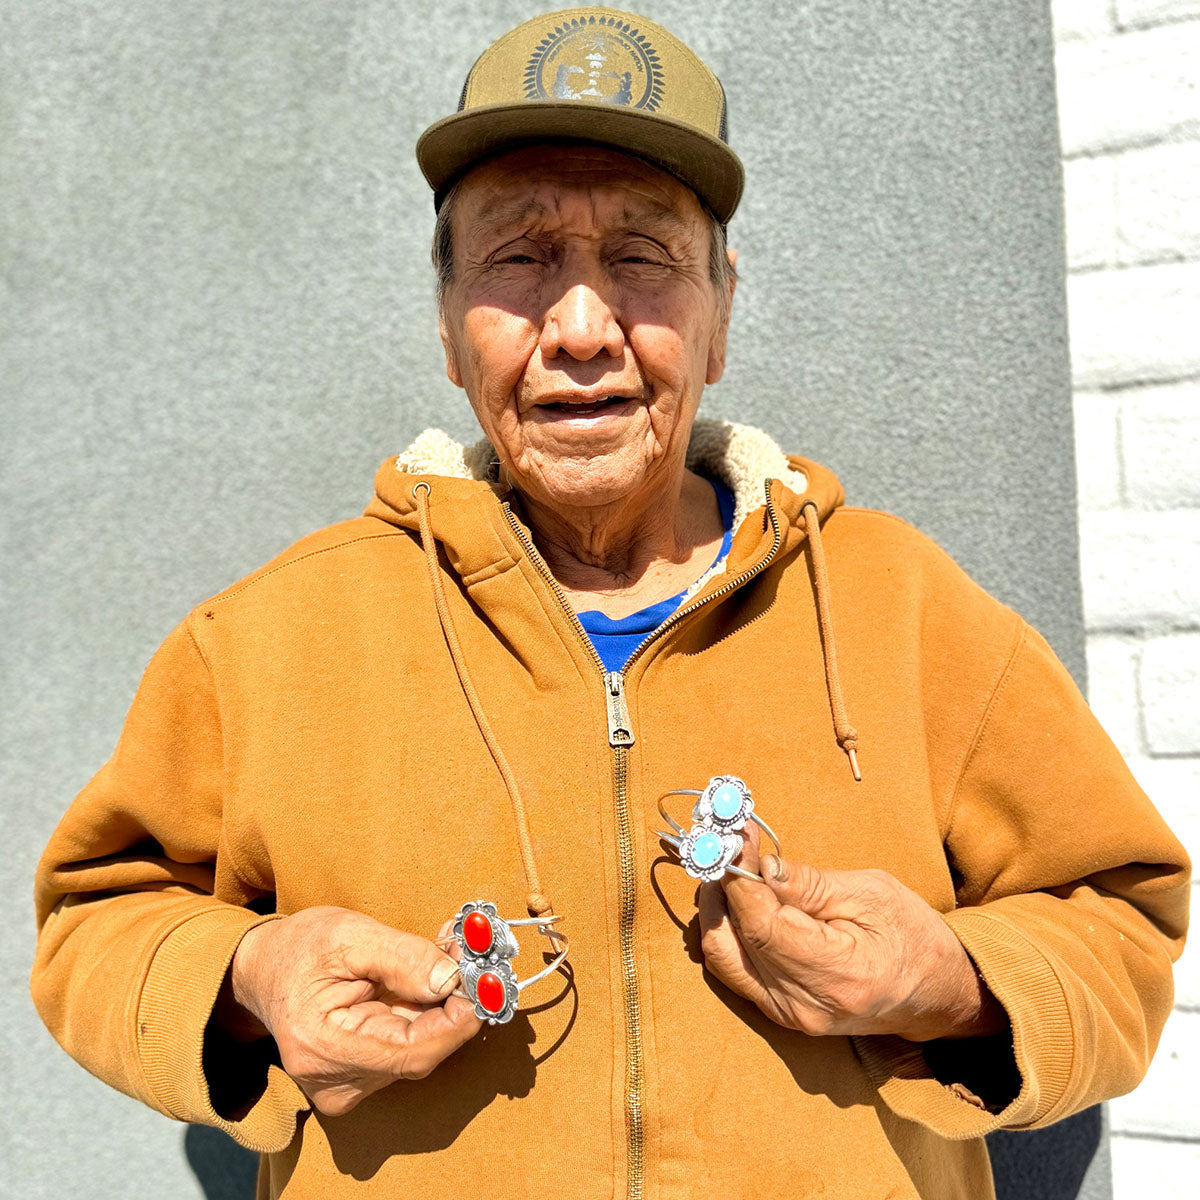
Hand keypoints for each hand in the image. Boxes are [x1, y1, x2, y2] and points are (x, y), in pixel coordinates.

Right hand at [222, 906, 480, 1114]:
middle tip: (476, 956)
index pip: (411, 1052)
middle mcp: (334, 1082)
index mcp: (322, 1047)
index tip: (487, 982)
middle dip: (456, 1003)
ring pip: (419, 1050)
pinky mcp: (358, 1079)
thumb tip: (451, 979)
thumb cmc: (300, 948)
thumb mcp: (349, 935)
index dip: (457, 1019)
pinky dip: (428, 1013)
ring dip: (445, 1005)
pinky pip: (408, 1048)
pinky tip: (432, 978)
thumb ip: (402, 957)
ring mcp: (345, 1086)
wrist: (263, 969)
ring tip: (451, 954)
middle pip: (420, 1053)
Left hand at [696, 828, 1007, 1041]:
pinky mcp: (778, 1013)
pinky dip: (728, 930)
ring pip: (722, 957)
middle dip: (721, 885)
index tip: (733, 835)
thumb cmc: (913, 937)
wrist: (936, 994)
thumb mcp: (871, 894)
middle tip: (725, 844)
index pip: (761, 923)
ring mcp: (787, 1015)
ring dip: (717, 908)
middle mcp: (802, 1004)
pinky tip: (738, 898)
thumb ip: (808, 884)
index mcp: (834, 974)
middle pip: (731, 940)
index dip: (738, 875)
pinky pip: (734, 968)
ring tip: (730, 867)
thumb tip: (758, 863)